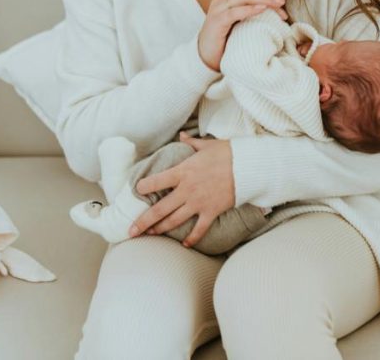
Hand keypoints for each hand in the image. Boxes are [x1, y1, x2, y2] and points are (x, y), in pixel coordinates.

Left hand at [129, 132, 234, 247]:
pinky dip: (192, 238)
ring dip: (160, 229)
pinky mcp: (211, 212)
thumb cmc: (228, 153)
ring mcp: (198, 203)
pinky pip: (199, 229)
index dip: (144, 186)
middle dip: (143, 221)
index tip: (136, 190)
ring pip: (174, 221)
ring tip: (150, 235)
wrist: (248, 167)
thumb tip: (182, 136)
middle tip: (131, 231)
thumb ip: (191, 143)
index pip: (156, 181)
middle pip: (160, 209)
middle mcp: (186, 190)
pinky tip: (185, 244)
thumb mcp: (207, 145)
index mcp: (183, 171)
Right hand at [197, 0, 286, 71]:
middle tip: (282, 1)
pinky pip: (234, 12)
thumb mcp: (241, 23)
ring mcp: (218, 9)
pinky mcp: (216, 22)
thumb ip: (252, 12)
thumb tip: (274, 5)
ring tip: (277, 4)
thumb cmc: (226, 41)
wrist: (205, 57)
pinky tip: (261, 9)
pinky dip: (249, 9)